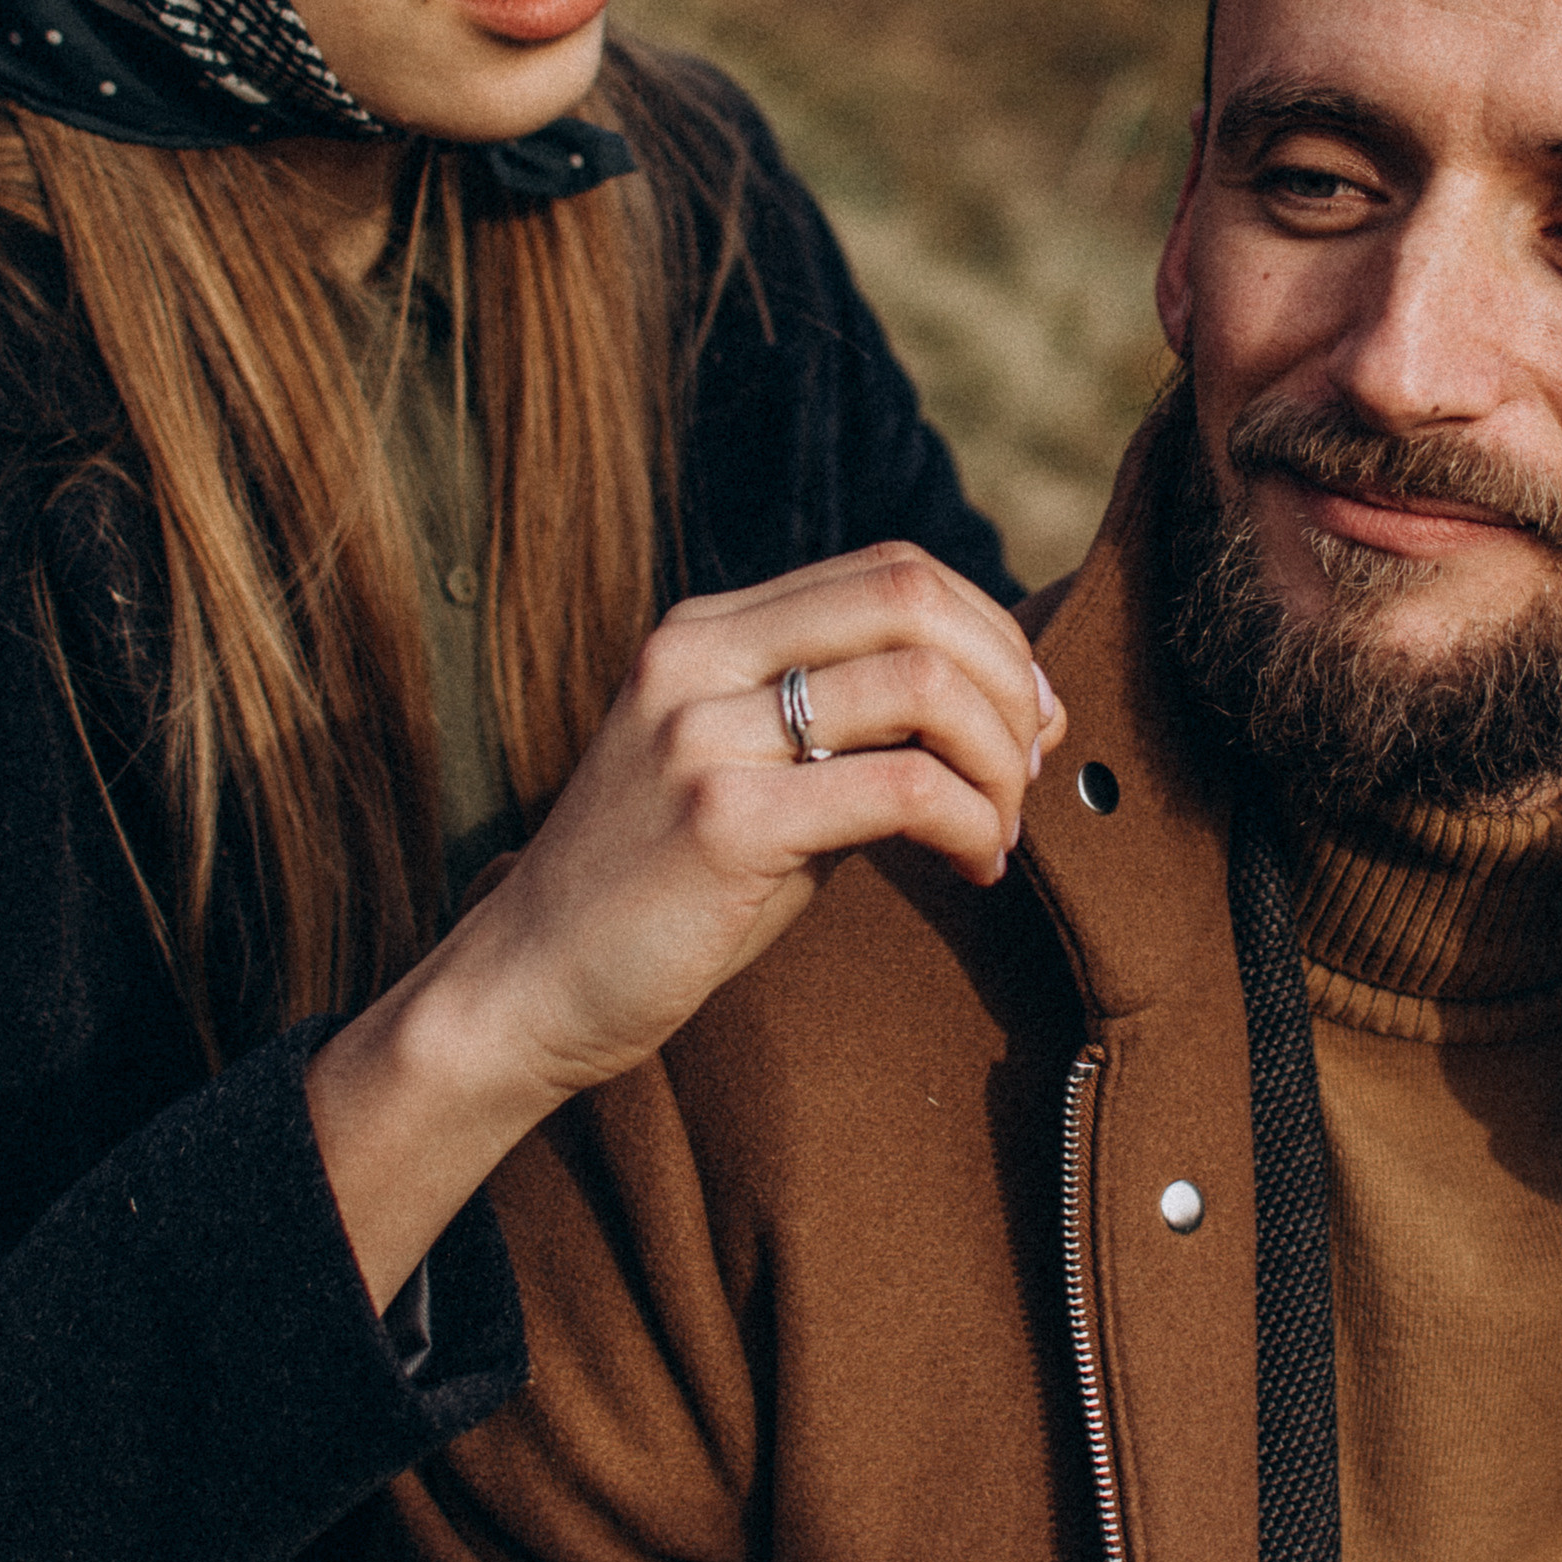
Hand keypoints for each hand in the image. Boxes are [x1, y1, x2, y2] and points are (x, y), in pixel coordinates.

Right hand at [308, 542, 1063, 1308]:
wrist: (526, 991)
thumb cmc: (660, 898)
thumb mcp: (755, 781)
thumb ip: (851, 733)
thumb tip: (1005, 713)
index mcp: (708, 632)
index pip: (890, 570)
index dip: (989, 630)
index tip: (1029, 714)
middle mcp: (699, 659)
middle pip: (912, 599)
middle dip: (1008, 680)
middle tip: (1035, 765)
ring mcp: (702, 733)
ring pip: (920, 685)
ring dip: (998, 761)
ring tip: (1001, 830)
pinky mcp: (721, 819)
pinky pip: (900, 789)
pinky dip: (969, 823)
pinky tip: (973, 867)